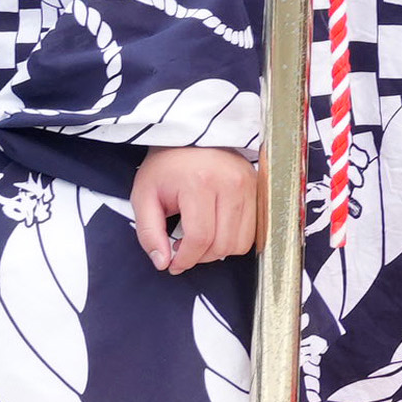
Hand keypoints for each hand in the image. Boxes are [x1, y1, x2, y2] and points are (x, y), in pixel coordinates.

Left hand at [132, 146, 259, 271]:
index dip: (185, 259)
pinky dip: (234, 238)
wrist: (191, 137)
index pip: (200, 237)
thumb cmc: (164, 168)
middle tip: (184, 250)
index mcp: (199, 183)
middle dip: (201, 257)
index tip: (173, 265)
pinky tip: (217, 230)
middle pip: (224, 243)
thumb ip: (148, 233)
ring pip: (242, 241)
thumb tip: (162, 263)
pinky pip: (254, 229)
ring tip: (201, 240)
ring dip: (220, 250)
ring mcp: (250, 185)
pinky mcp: (258, 188)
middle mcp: (231, 184)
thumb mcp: (143, 197)